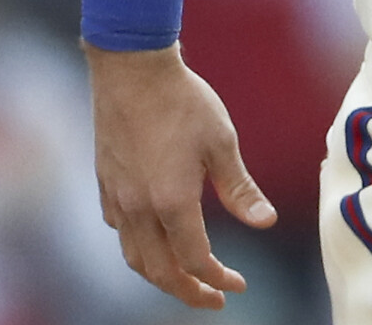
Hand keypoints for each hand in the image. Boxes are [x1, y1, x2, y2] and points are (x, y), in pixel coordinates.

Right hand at [84, 42, 275, 308]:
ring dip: (160, 275)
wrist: (132, 71)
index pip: (194, 260)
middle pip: (159, 271)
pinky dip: (139, 246)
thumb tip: (266, 222)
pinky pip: (120, 231)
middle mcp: (137, 209)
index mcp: (171, 203)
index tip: (238, 286)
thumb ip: (240, 189)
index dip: (218, 279)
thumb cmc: (183, 102)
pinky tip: (155, 237)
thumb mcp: (222, 144)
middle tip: (213, 299)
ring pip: (134, 256)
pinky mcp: (105, 183)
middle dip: (187, 291)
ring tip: (185, 279)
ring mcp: (116, 198)